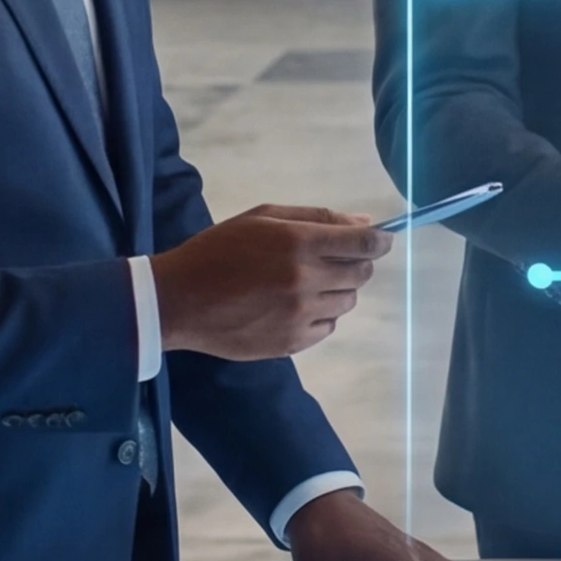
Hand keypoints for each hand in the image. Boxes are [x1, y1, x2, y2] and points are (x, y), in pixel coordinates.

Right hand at [150, 205, 380, 358]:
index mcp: (299, 244)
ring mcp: (301, 315)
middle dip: (355, 263)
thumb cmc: (218, 250)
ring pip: (347, 301)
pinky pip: (328, 327)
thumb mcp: (263, 219)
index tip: (380, 240)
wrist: (179, 301)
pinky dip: (320, 316)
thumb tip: (365, 222)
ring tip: (302, 283)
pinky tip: (292, 306)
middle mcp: (306, 280)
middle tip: (327, 260)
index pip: (364, 244)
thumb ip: (316, 218)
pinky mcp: (293, 342)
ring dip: (336, 290)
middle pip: (361, 273)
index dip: (379, 241)